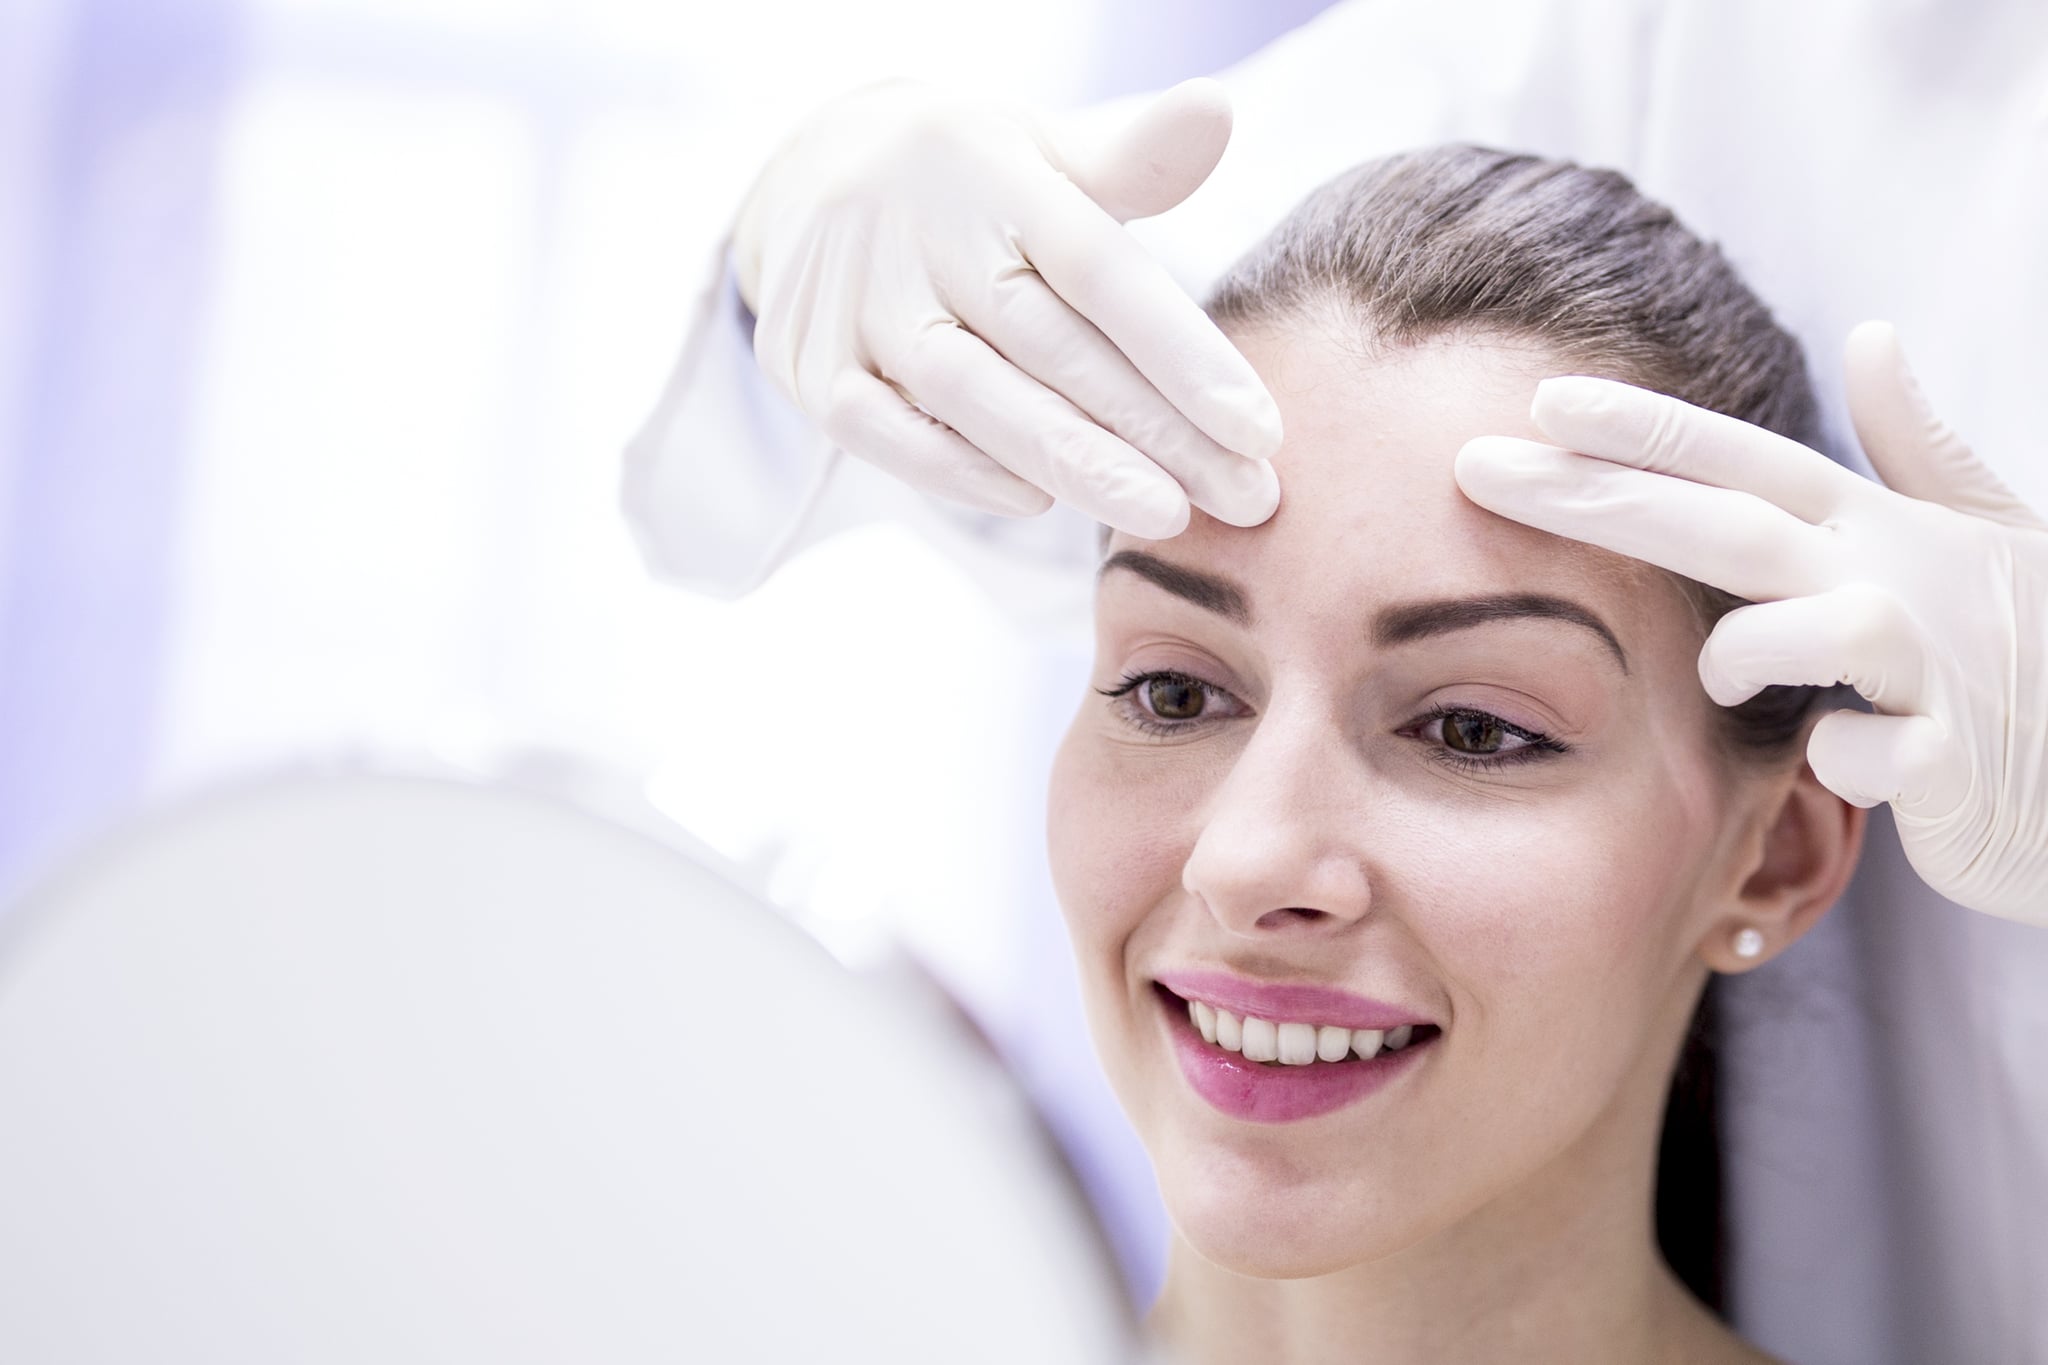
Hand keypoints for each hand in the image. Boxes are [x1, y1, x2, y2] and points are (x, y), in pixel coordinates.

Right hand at [732, 78, 1281, 538]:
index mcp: (997, 174)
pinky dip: (958, 470)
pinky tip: (1038, 503)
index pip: (1104, 272)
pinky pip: (885, 431)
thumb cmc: (969, 184)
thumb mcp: (1044, 152)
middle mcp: (925, 235)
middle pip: (1056, 347)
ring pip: (976, 395)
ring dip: (1073, 462)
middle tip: (1246, 497)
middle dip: (1159, 433)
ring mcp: (862, 304)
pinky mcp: (812, 367)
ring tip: (1164, 516)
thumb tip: (1216, 111)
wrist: (803, 176)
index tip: (1262, 427)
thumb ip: (1134, 157)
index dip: (1185, 354)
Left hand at [1454, 321, 2047, 922]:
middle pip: (1727, 524)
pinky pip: (1867, 753)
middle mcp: (1894, 580)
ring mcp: (1930, 670)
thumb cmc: (2032, 652)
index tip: (1542, 400)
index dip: (1646, 429)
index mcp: (1879, 530)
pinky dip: (1844, 759)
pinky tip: (1847, 768)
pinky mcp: (1953, 765)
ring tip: (1734, 681)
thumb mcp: (1986, 534)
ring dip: (1745, 653)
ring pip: (1807, 628)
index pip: (1744, 464)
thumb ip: (1916, 445)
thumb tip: (1870, 336)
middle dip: (1597, 494)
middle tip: (1478, 468)